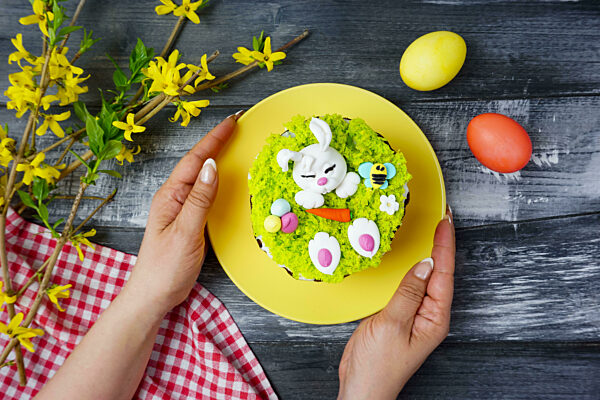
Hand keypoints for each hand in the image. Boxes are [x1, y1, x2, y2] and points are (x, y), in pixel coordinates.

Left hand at [125, 113, 241, 314]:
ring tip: (231, 143)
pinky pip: (202, 191)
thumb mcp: (186, 232)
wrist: (153, 295)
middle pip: (196, 162)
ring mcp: (179, 208)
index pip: (195, 160)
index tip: (232, 122)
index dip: (214, 139)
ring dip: (215, 157)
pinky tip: (221, 178)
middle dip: (216, 142)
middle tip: (235, 126)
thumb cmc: (165, 267)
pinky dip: (214, 178)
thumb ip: (199, 199)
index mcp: (170, 196)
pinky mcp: (186, 219)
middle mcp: (173, 197)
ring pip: (199, 175)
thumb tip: (212, 167)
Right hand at [338, 207, 454, 399]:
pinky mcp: (400, 315)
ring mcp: (415, 315)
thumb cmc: (378, 365)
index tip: (444, 222)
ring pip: (426, 278)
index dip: (444, 246)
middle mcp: (429, 315)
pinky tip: (411, 258)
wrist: (362, 387)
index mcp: (434, 318)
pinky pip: (410, 286)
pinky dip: (411, 268)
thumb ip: (408, 293)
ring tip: (433, 230)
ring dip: (429, 253)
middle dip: (442, 245)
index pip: (443, 274)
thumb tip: (423, 264)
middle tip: (443, 218)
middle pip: (439, 273)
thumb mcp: (392, 324)